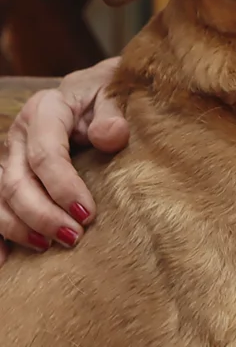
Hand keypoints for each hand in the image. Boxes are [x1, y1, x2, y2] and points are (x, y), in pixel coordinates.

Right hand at [0, 57, 127, 263]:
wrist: (93, 88)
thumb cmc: (106, 93)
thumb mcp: (115, 93)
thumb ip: (113, 113)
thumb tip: (111, 136)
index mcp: (45, 110)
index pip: (46, 155)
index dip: (63, 188)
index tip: (87, 214)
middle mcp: (18, 133)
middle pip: (17, 181)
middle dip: (42, 215)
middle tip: (73, 237)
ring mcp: (8, 154)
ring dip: (20, 227)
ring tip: (48, 246)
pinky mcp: (6, 170)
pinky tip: (4, 258)